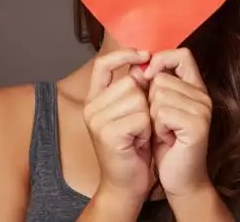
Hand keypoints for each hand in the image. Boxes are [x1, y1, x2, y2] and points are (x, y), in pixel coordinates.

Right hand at [82, 49, 152, 205]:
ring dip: (147, 117)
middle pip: (130, 82)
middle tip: (139, 124)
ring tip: (139, 133)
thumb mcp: (131, 111)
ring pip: (138, 98)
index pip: (102, 64)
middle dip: (144, 101)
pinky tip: (139, 142)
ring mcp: (97, 120)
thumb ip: (133, 88)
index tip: (144, 55)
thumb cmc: (132, 146)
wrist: (126, 183)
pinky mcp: (108, 133)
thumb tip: (142, 64)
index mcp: (94, 99)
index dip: (123, 55)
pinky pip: (141, 117)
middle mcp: (91, 107)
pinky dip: (147, 130)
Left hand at [143, 48, 212, 198]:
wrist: (180, 179)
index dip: (161, 60)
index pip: (182, 55)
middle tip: (161, 124)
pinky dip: (157, 128)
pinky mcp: (197, 124)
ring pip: (159, 95)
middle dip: (150, 102)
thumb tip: (135, 66)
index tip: (148, 75)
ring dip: (153, 117)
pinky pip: (162, 112)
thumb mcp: (156, 110)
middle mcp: (202, 95)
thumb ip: (151, 86)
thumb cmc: (166, 145)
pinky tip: (166, 139)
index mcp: (195, 88)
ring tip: (163, 132)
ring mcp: (202, 109)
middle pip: (162, 79)